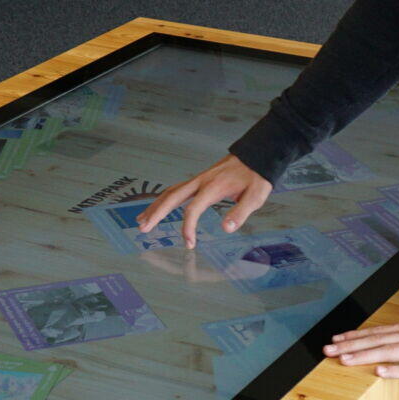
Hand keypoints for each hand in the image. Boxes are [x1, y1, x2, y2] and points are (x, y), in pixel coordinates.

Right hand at [138, 154, 273, 249]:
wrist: (256, 155)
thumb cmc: (256, 176)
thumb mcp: (255, 196)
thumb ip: (240, 213)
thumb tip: (226, 229)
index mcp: (213, 187)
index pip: (193, 209)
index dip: (188, 227)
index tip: (189, 244)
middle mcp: (201, 181)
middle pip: (171, 196)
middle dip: (156, 213)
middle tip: (143, 228)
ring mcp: (197, 179)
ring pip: (170, 192)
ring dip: (155, 206)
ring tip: (141, 220)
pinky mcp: (198, 180)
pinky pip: (176, 189)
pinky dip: (163, 199)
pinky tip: (157, 207)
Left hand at [322, 296, 398, 377]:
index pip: (380, 331)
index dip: (358, 336)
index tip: (337, 338)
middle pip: (377, 341)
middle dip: (350, 346)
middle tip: (326, 349)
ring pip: (389, 351)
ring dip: (364, 355)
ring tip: (342, 358)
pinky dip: (397, 369)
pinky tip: (379, 371)